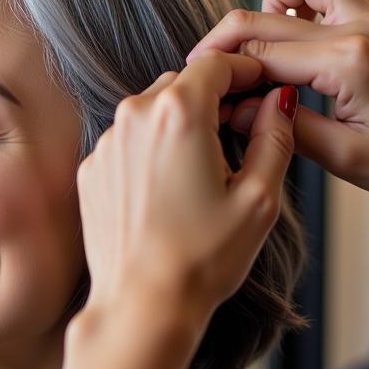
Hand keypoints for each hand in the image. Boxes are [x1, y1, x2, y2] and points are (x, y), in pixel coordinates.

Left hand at [76, 52, 296, 332]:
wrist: (142, 305)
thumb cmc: (203, 258)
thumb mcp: (259, 197)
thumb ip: (274, 137)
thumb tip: (277, 102)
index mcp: (180, 113)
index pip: (216, 63)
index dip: (244, 70)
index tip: (260, 85)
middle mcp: (135, 117)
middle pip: (181, 84)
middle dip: (211, 98)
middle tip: (237, 130)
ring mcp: (106, 144)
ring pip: (151, 112)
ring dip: (179, 125)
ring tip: (202, 169)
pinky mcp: (91, 170)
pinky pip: (127, 142)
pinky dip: (150, 151)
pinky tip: (168, 190)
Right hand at [189, 0, 368, 199]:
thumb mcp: (341, 157)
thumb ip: (283, 127)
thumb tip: (235, 109)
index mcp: (353, 59)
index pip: (262, 49)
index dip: (223, 66)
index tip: (200, 82)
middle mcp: (368, 22)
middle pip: (270, 8)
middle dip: (232, 36)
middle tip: (212, 64)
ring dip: (274, 9)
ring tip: (266, 53)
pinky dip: (307, 16)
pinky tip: (305, 57)